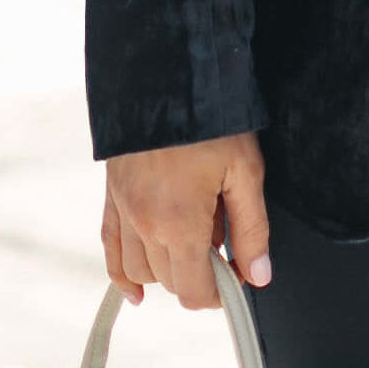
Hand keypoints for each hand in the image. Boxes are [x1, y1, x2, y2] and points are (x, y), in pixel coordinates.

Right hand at [102, 132, 270, 311]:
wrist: (168, 73)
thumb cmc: (211, 119)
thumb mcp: (245, 169)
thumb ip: (252, 228)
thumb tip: (258, 276)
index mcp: (179, 223)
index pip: (194, 291)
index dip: (220, 294)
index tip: (238, 277)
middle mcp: (144, 224)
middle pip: (169, 281)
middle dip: (199, 275)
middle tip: (225, 246)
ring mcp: (123, 210)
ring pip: (140, 270)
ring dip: (167, 270)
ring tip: (194, 242)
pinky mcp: (111, 195)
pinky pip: (110, 249)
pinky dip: (123, 274)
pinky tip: (137, 289)